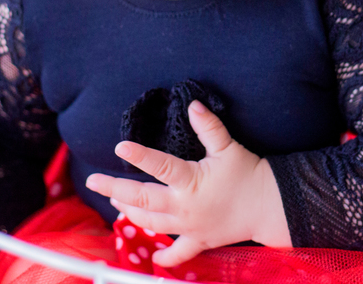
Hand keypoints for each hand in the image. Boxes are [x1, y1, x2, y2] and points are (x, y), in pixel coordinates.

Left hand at [85, 100, 290, 266]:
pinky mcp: (198, 240)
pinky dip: (165, 257)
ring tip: (114, 202)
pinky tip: (154, 257)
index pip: (160, 166)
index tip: (120, 148)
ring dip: (130, 212)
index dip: (140, 156)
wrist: (269, 206)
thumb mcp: (228, 147)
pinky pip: (178, 253)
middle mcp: (184, 206)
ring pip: (151, 222)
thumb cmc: (248, 174)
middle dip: (115, 189)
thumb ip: (209, 126)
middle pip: (142, 199)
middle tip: (93, 180)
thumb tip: (193, 105)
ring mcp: (189, 227)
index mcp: (191, 181)